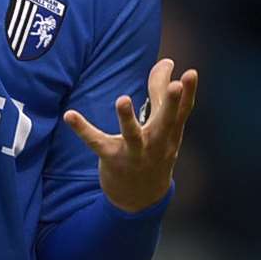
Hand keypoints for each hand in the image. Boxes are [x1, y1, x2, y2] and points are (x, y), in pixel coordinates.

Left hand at [63, 58, 197, 212]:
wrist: (141, 198)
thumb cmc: (153, 150)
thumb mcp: (162, 126)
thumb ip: (161, 92)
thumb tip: (167, 61)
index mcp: (170, 133)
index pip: (182, 111)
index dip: (188, 92)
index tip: (190, 73)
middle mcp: (157, 143)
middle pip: (165, 122)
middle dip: (170, 104)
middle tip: (174, 85)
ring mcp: (135, 154)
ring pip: (132, 136)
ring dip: (127, 119)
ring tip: (122, 99)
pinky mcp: (112, 159)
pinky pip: (96, 143)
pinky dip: (83, 130)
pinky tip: (70, 115)